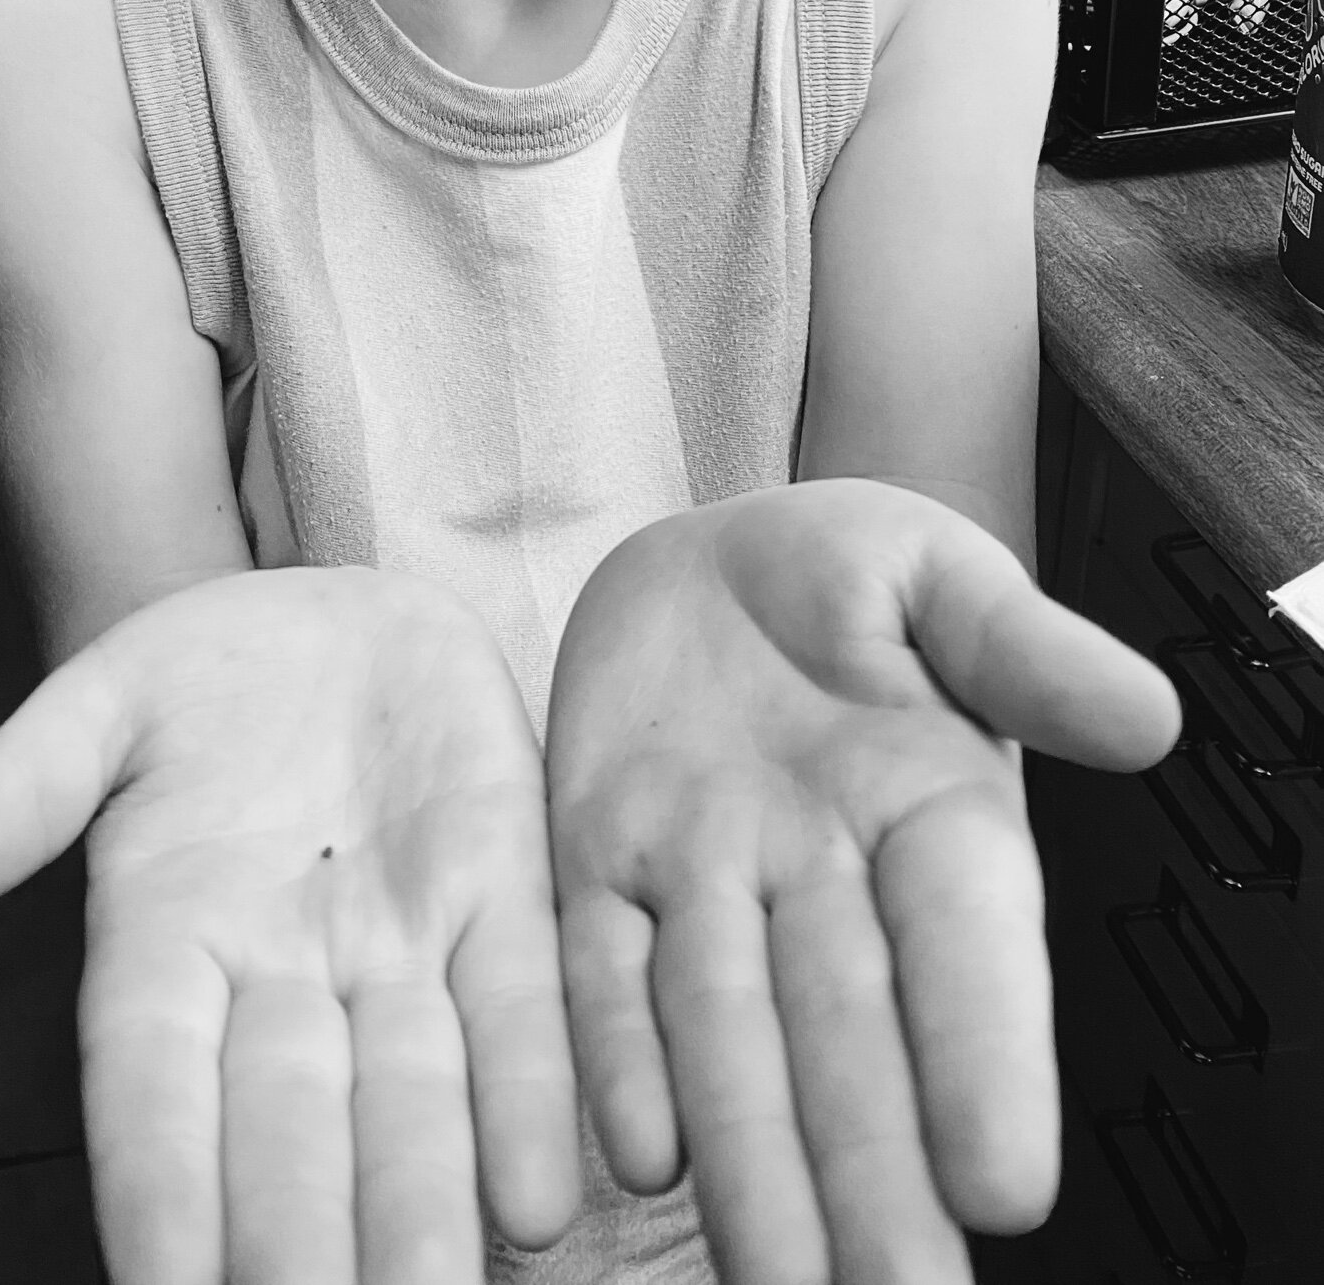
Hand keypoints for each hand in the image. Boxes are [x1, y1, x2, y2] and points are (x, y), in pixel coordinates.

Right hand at [0, 566, 579, 1284]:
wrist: (341, 619)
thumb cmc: (202, 677)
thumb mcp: (106, 701)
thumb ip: (25, 784)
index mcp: (165, 941)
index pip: (148, 1089)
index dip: (154, 1187)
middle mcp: (284, 981)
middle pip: (289, 1132)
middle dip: (302, 1239)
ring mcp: (400, 951)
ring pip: (413, 1101)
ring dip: (429, 1208)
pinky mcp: (504, 898)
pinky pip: (519, 1009)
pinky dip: (534, 1098)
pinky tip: (552, 1195)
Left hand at [545, 479, 1180, 1284]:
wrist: (712, 557)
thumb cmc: (848, 571)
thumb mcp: (936, 571)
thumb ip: (1021, 643)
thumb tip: (1142, 713)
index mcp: (938, 812)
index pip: (969, 950)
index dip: (987, 1062)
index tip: (1006, 1184)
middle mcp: (828, 878)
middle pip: (855, 1043)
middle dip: (874, 1180)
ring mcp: (709, 881)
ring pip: (730, 1040)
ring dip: (751, 1167)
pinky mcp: (599, 866)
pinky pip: (605, 972)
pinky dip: (618, 1057)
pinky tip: (638, 1154)